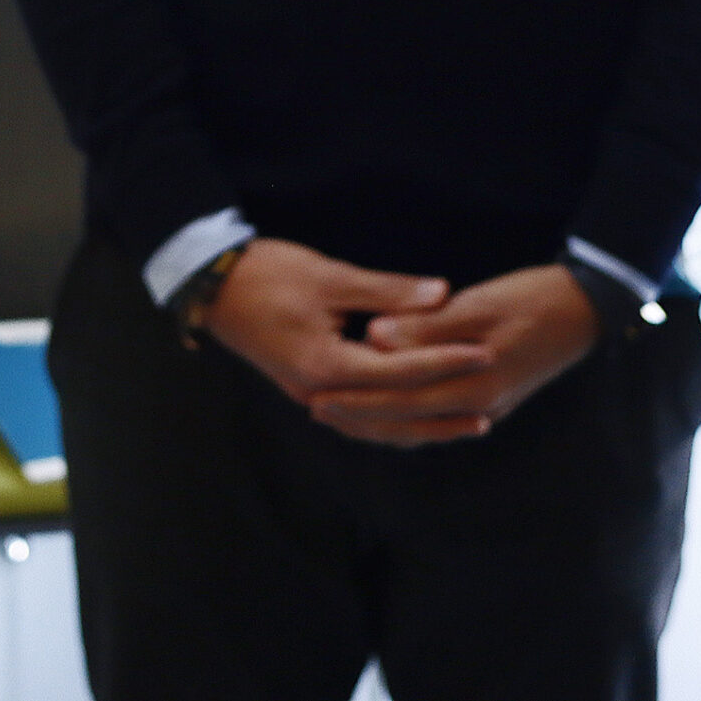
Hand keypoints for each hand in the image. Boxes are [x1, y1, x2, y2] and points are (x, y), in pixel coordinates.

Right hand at [200, 238, 488, 419]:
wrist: (212, 284)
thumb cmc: (269, 273)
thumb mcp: (330, 277)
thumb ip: (387, 292)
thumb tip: (443, 296)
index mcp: (328, 365)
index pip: (400, 371)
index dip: (445, 360)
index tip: (484, 351)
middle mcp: (320, 392)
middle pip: (392, 414)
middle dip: (441, 411)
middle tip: (489, 409)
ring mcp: (310, 394)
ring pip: (376, 425)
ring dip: (419, 426)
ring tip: (462, 426)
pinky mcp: (306, 387)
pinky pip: (359, 417)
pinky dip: (390, 420)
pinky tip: (413, 415)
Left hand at [308, 263, 601, 446]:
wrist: (586, 309)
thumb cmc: (534, 298)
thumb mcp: (479, 304)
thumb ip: (427, 326)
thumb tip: (375, 337)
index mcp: (475, 385)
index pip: (402, 399)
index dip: (357, 399)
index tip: (316, 394)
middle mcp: (480, 406)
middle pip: (407, 420)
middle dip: (359, 416)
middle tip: (314, 407)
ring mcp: (487, 406)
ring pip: (422, 425)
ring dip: (380, 421)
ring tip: (339, 412)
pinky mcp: (490, 397)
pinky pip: (438, 417)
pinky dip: (407, 417)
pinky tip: (387, 408)